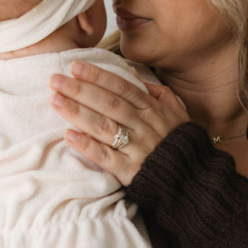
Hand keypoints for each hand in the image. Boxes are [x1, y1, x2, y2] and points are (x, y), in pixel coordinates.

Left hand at [49, 61, 189, 185]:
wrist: (193, 181)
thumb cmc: (180, 144)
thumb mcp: (177, 113)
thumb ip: (159, 93)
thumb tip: (136, 76)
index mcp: (153, 110)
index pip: (122, 87)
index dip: (98, 76)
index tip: (75, 67)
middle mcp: (144, 126)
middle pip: (109, 104)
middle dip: (80, 90)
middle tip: (55, 80)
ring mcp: (137, 148)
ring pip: (104, 126)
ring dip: (78, 113)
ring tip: (56, 101)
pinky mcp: (131, 171)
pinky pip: (106, 157)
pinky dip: (87, 146)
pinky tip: (69, 135)